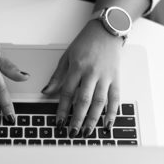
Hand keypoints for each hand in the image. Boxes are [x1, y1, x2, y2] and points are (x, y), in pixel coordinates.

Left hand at [42, 19, 122, 137]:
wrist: (107, 30)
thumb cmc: (86, 42)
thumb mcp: (66, 56)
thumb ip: (57, 76)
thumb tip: (46, 92)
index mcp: (77, 67)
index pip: (67, 92)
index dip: (62, 109)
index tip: (59, 122)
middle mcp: (92, 72)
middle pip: (84, 100)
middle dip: (77, 119)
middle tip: (73, 132)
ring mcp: (106, 76)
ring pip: (99, 101)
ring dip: (93, 119)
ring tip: (87, 132)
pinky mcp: (116, 77)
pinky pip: (115, 98)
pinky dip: (112, 112)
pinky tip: (108, 124)